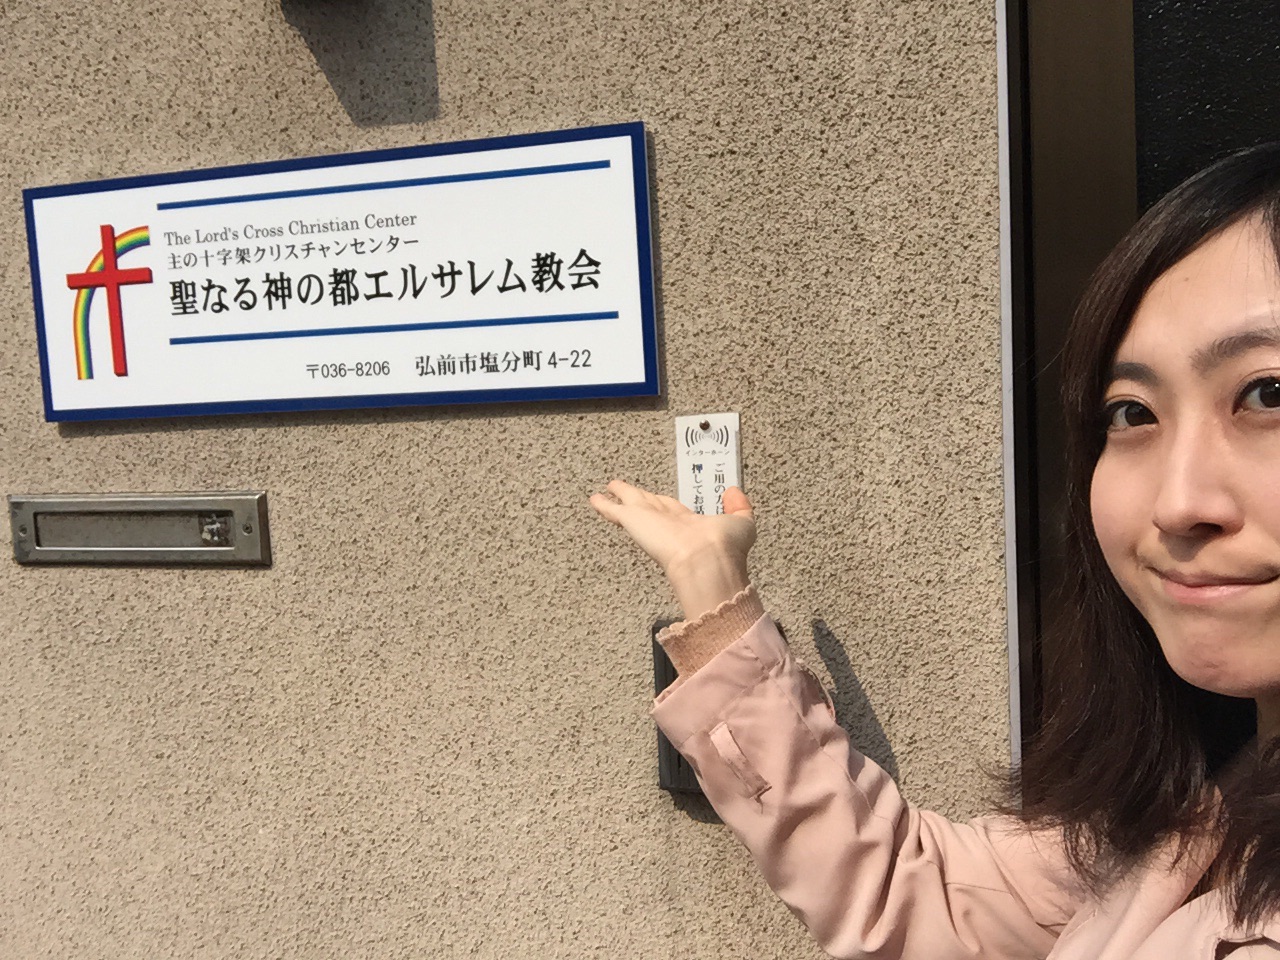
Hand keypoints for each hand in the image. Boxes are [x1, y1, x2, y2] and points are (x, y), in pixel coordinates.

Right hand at [590, 479, 756, 618]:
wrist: (708, 560)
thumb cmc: (725, 549)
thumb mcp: (742, 522)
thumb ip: (739, 506)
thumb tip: (733, 491)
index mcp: (690, 527)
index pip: (673, 512)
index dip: (666, 505)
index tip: (657, 500)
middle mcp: (669, 526)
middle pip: (649, 506)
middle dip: (638, 498)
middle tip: (624, 490)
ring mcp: (651, 524)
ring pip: (632, 506)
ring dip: (620, 497)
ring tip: (607, 490)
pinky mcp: (636, 522)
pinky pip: (617, 511)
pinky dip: (605, 506)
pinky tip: (595, 499)